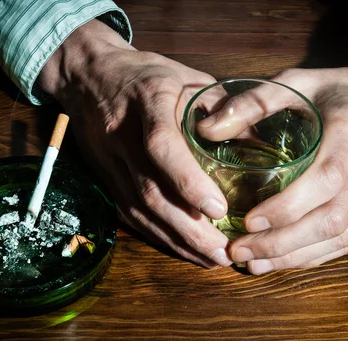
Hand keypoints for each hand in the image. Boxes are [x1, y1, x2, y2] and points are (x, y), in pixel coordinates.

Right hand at [38, 20, 232, 267]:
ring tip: (212, 260)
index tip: (219, 209)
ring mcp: (109, 161)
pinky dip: (158, 236)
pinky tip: (183, 250)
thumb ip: (221, 106)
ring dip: (176, 240)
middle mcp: (122, 135)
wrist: (88, 76)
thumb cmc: (146, 74)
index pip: (161, 146)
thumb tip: (259, 140)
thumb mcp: (186, 75)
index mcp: (147, 101)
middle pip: (151, 191)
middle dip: (190, 228)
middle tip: (225, 252)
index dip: (188, 181)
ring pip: (140, 210)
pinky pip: (130, 214)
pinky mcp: (105, 178)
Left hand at [204, 40, 347, 273]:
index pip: (325, 180)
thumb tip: (205, 129)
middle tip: (240, 251)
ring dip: (295, 256)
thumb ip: (254, 102)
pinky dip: (316, 255)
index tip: (248, 221)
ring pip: (340, 237)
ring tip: (255, 265)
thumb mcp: (299, 81)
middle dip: (281, 243)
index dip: (286, 208)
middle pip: (330, 220)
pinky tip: (285, 261)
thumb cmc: (342, 89)